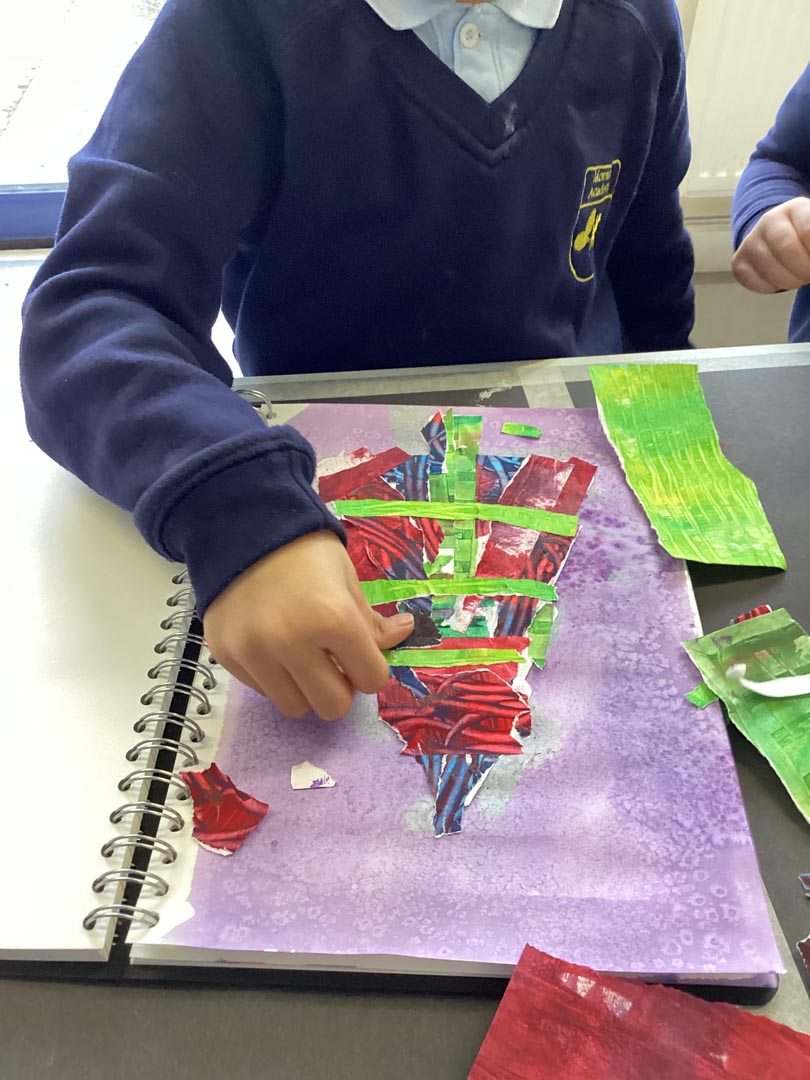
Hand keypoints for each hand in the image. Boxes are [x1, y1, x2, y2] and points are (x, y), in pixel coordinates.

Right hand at [204, 531, 413, 719]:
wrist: (241, 529)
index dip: (370, 669)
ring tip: (301, 658)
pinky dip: (274, 678)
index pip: (371, 680)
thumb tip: (403, 635)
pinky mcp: (226, 656)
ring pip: (295, 707)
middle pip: (332, 706)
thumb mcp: (346, 579)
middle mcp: (292, 642)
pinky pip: (262, 690)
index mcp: (333, 618)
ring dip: (305, 689)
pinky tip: (272, 646)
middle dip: (340, 689)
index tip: (359, 656)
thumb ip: (370, 621)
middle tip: (332, 664)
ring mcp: (254, 652)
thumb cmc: (304, 551)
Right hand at [732, 196, 809, 293]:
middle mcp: (769, 220)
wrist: (778, 238)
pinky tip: (779, 278)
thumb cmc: (806, 238)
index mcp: (796, 208)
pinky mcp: (738, 262)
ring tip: (798, 276)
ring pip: (770, 270)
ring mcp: (751, 241)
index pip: (808, 232)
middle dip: (804, 270)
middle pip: (787, 250)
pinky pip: (754, 282)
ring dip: (790, 281)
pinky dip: (771, 287)